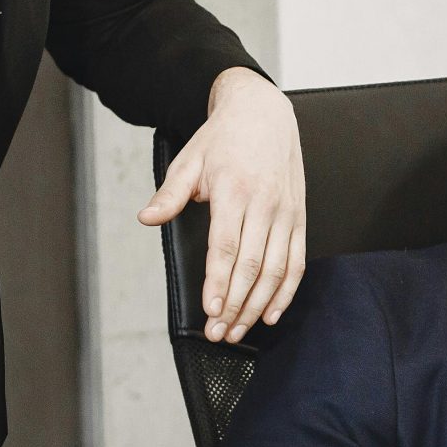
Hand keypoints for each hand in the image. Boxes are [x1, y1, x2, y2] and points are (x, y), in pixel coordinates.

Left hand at [139, 67, 306, 341]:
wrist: (264, 113)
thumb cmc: (224, 138)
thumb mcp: (189, 160)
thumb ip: (170, 194)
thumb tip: (147, 218)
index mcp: (235, 190)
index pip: (227, 246)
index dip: (219, 282)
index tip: (210, 309)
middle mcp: (265, 204)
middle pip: (252, 265)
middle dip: (235, 305)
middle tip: (219, 333)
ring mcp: (286, 213)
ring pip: (276, 270)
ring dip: (258, 305)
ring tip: (239, 331)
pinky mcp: (299, 218)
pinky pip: (296, 262)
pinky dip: (286, 292)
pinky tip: (272, 313)